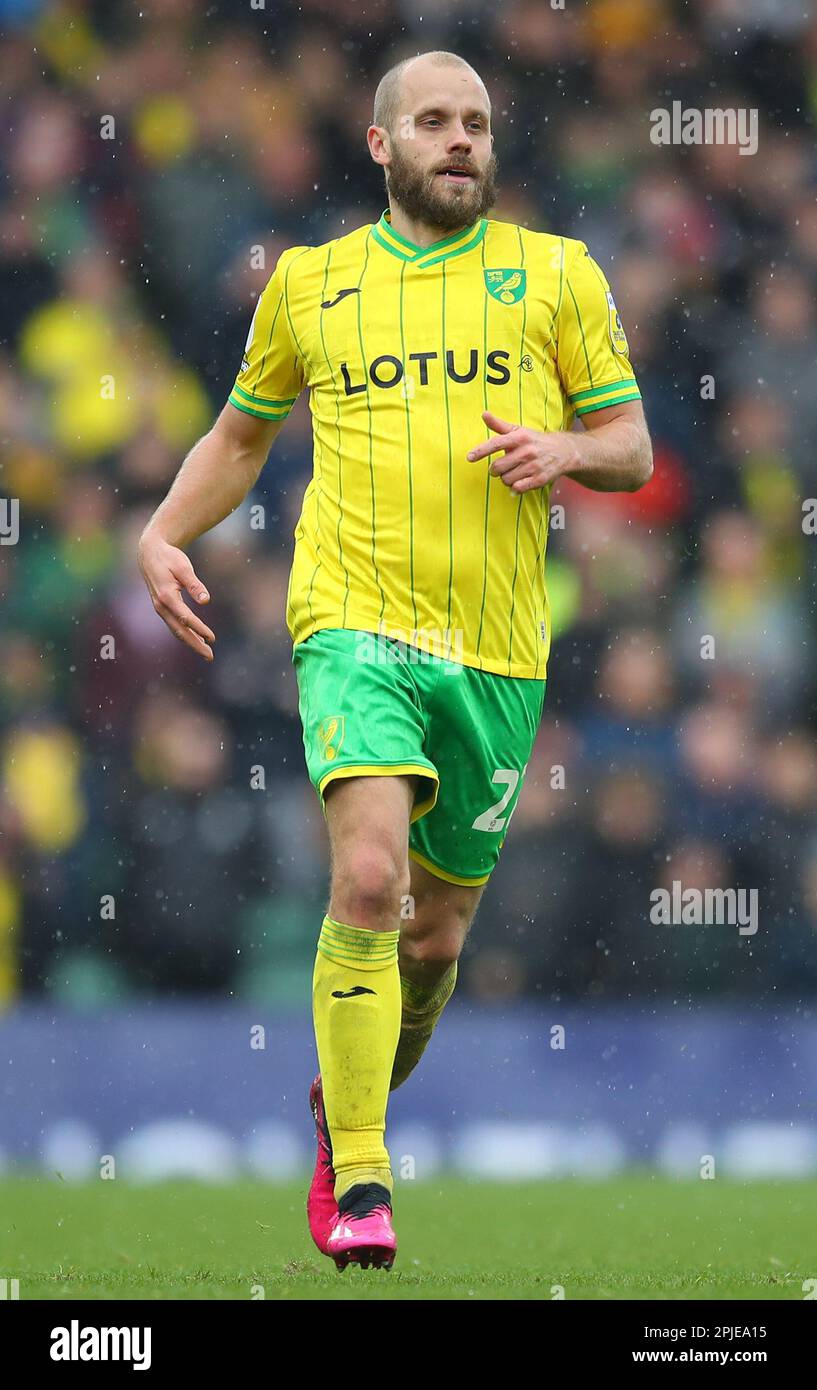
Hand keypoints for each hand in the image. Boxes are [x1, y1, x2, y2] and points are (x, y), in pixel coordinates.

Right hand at [137, 531, 214, 660]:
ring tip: (206, 652)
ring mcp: (160, 608)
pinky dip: (184, 633)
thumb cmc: (169, 558)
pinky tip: (195, 638)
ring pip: (176, 629)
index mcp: (167, 596)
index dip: (200, 629)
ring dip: (191, 642)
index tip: (212, 638)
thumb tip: (206, 600)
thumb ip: (194, 584)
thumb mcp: (183, 567)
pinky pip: (174, 624)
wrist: (149, 553)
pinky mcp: (162, 607)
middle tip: (210, 657)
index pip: (186, 618)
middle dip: (195, 644)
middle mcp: (161, 606)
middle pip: (179, 630)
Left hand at [466, 411, 580, 492]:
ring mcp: (533, 466)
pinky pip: (518, 488)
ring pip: (506, 479)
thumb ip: (498, 425)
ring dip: (506, 478)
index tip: (469, 457)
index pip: (496, 443)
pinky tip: (520, 482)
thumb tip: (483, 414)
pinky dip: (515, 487)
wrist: (563, 451)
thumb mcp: (518, 430)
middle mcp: (526, 451)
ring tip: (514, 472)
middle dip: (495, 470)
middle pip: (498, 467)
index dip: (481, 451)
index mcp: (519, 437)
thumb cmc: (534, 440)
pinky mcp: (539, 479)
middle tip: (501, 467)